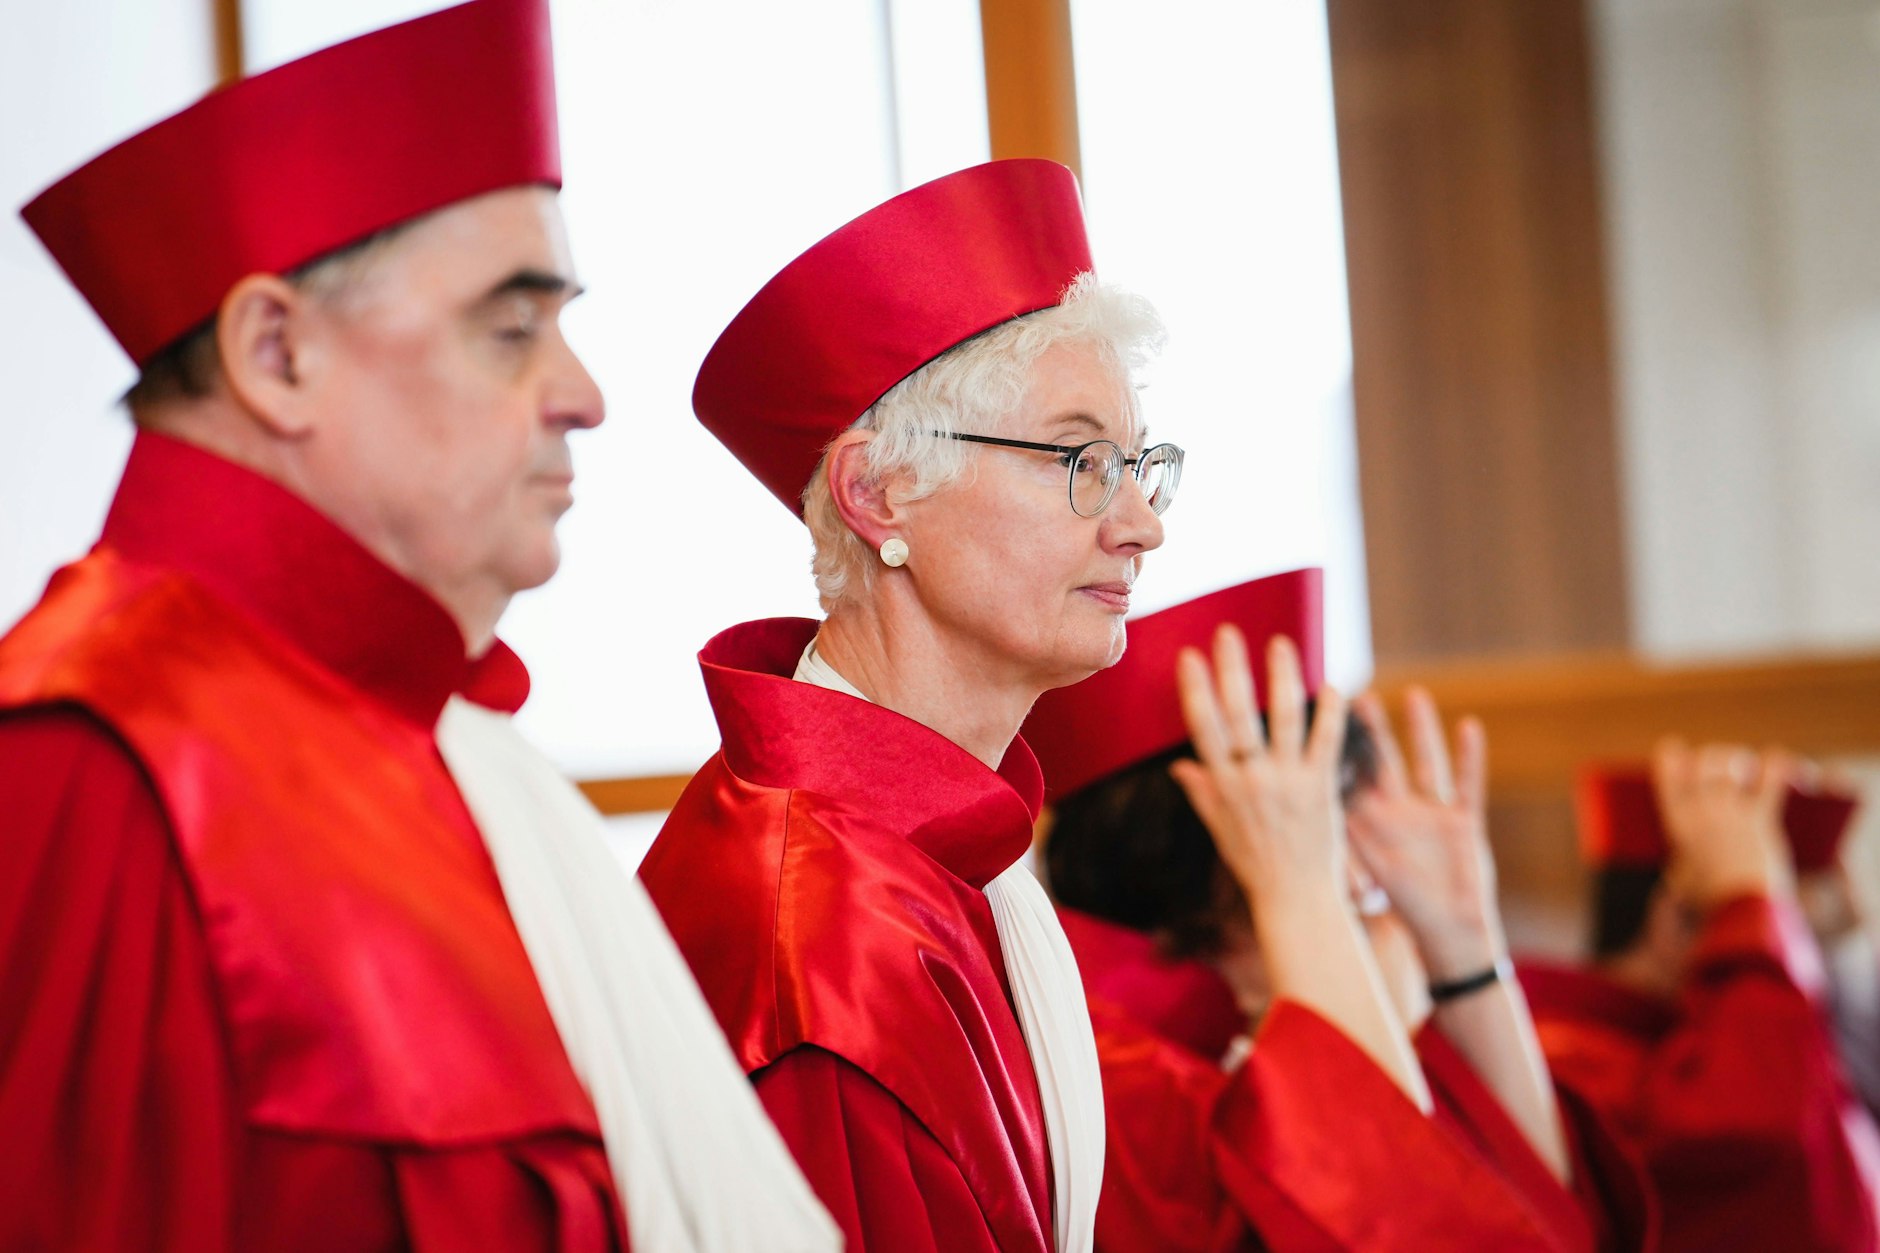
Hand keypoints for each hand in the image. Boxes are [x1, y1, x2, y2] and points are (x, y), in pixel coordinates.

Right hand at [1169, 629, 1348, 911]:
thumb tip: (1178, 767)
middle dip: (1232, 670)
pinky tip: (1333, 684)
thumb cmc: (1256, 867)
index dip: (1196, 690)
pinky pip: (1326, 741)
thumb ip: (1202, 793)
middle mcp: (1252, 780)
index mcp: (1223, 787)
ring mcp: (1288, 782)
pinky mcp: (1322, 788)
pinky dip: (1330, 712)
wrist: (1296, 899)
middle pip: (1239, 715)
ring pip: (1285, 719)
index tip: (1189, 656)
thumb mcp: (1221, 830)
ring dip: (1283, 678)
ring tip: (1281, 643)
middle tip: (1227, 632)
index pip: (1203, 728)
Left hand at [1345, 688, 1505, 981]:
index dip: (1337, 753)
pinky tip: (1469, 726)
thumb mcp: (1367, 874)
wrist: (1448, 935)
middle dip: (1372, 731)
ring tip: (1413, 694)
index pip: (1351, 781)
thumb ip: (1340, 847)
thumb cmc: (1405, 909)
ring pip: (1425, 763)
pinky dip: (1470, 758)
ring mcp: (1432, 814)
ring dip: (1420, 731)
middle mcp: (1400, 812)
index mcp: (1371, 825)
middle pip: (1384, 763)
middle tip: (1357, 694)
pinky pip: (1467, 784)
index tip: (1319, 723)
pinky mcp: (1463, 822)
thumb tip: (1304, 823)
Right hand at [1655, 738, 1795, 911]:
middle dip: (1712, 756)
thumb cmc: (1708, 900)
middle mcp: (1701, 808)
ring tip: (1744, 764)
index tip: (1673, 747)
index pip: (1668, 772)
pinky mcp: (1761, 818)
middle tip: (1719, 761)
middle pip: (1705, 761)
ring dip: (1738, 759)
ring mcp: (1731, 810)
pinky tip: (1779, 758)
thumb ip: (1680, 864)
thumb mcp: (1681, 880)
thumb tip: (1681, 863)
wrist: (1739, 908)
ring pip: (1732, 763)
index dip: (1671, 755)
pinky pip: (1771, 781)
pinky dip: (1777, 766)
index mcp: (1675, 821)